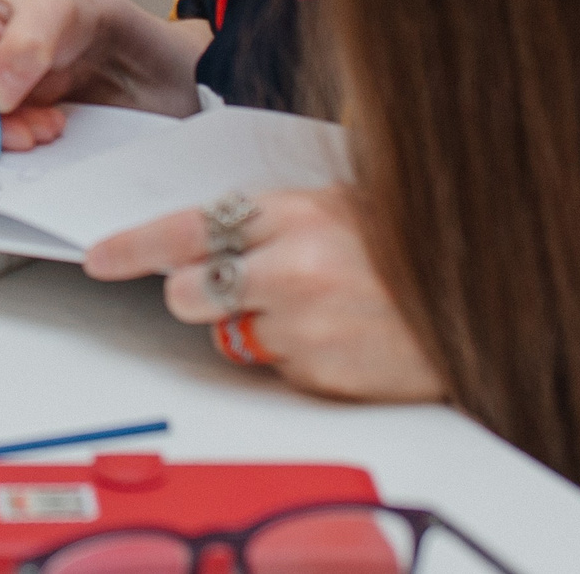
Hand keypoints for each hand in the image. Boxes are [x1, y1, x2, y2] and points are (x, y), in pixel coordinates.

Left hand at [84, 186, 447, 401]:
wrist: (479, 298)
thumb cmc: (407, 244)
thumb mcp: (338, 201)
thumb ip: (270, 217)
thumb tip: (202, 232)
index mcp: (292, 214)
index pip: (186, 229)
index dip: (133, 247)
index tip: (100, 256)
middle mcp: (291, 270)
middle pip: (187, 292)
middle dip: (194, 291)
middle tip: (225, 285)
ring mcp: (305, 329)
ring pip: (228, 337)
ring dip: (251, 326)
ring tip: (309, 307)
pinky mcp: (320, 376)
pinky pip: (274, 369)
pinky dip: (293, 357)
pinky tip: (335, 335)